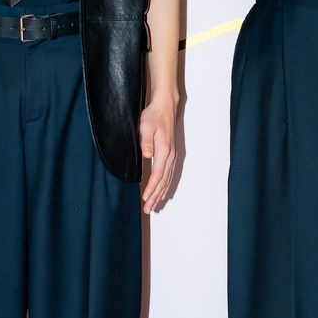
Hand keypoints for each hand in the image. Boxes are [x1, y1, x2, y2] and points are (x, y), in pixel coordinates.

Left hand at [139, 97, 177, 212]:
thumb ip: (145, 142)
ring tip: (154, 206)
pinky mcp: (171, 154)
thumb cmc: (153, 116)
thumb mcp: (145, 126)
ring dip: (160, 193)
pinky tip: (162, 193)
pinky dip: (166, 185)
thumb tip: (147, 155)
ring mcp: (172, 155)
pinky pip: (169, 174)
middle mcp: (170, 155)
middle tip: (148, 209)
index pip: (157, 174)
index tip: (145, 199)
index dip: (151, 188)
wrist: (165, 108)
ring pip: (167, 179)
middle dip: (155, 196)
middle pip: (163, 180)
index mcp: (164, 150)